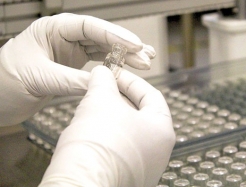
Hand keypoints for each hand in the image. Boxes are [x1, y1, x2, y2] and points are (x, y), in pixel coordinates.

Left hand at [0, 13, 155, 125]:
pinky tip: (128, 71)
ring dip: (125, 57)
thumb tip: (101, 84)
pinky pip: (99, 65)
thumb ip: (72, 80)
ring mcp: (71, 53)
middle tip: (145, 56)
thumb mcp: (39, 78)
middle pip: (102, 37)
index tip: (134, 45)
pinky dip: (114, 69)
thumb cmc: (2, 81)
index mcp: (52, 29)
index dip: (115, 35)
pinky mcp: (74, 67)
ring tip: (145, 62)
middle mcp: (64, 38)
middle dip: (126, 46)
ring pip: (104, 51)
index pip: (90, 27)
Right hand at [39, 66, 175, 186]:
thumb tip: (102, 73)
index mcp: (162, 130)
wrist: (80, 183)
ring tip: (92, 108)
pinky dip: (107, 137)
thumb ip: (104, 81)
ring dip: (110, 117)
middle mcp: (158, 152)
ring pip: (128, 132)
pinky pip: (119, 150)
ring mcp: (143, 168)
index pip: (151, 95)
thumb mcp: (100, 99)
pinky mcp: (126, 178)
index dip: (130, 80)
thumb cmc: (99, 144)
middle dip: (118, 98)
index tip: (113, 73)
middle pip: (140, 114)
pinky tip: (91, 132)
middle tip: (101, 88)